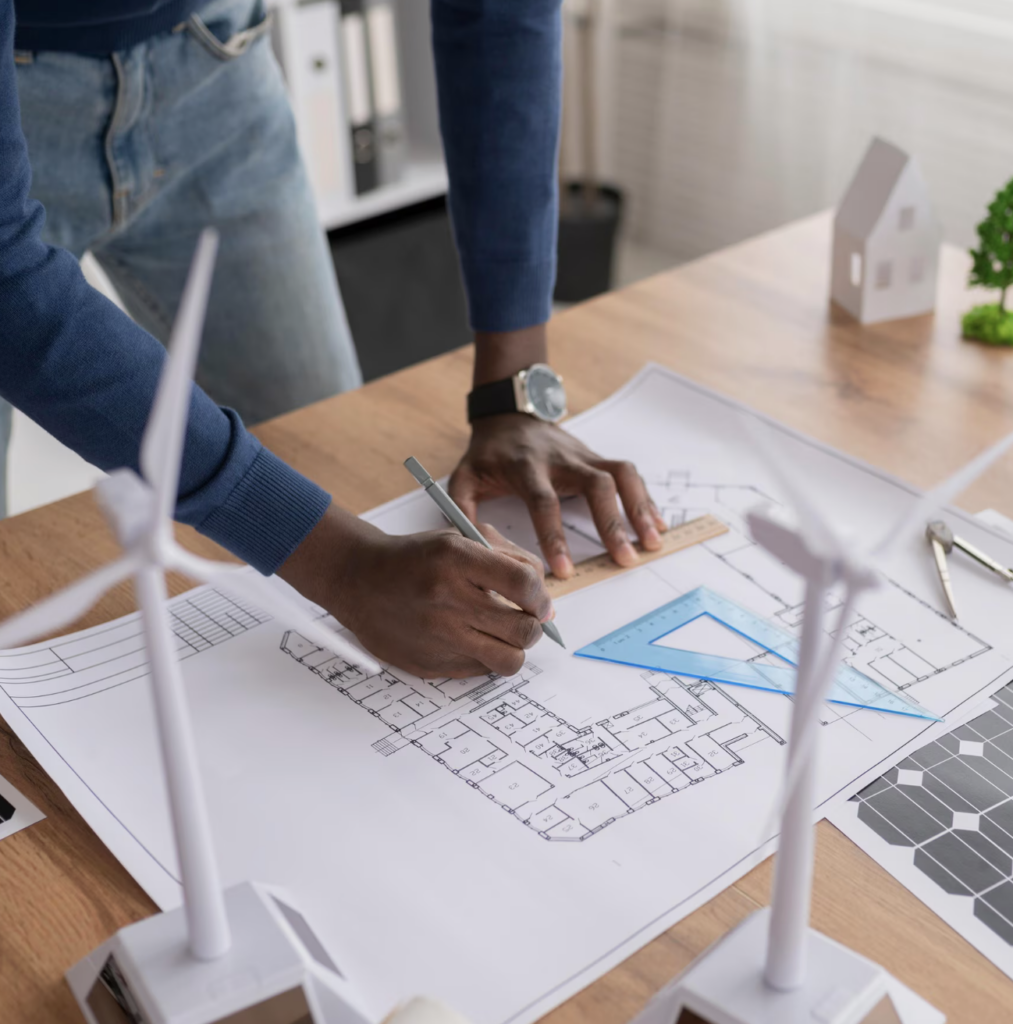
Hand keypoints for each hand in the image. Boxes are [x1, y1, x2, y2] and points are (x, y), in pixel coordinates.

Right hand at [278, 505, 552, 677]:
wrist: (358, 579)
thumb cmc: (415, 558)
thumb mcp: (459, 539)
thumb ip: (507, 560)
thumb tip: (545, 603)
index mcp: (455, 558)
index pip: (524, 583)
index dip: (541, 595)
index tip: (539, 600)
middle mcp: (446, 597)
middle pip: (523, 628)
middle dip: (534, 626)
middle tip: (526, 620)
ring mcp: (437, 635)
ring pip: (508, 661)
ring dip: (516, 649)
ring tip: (506, 636)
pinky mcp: (429, 663)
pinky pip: (481, 672)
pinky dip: (486, 658)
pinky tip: (473, 641)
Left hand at [449, 413, 666, 578]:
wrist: (510, 414)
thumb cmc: (488, 453)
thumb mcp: (464, 477)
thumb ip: (462, 510)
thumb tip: (470, 548)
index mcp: (526, 467)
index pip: (544, 502)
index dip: (554, 536)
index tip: (564, 571)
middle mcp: (561, 459)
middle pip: (595, 485)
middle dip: (612, 523)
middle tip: (626, 559)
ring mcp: (583, 455)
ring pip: (621, 475)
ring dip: (639, 508)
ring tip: (653, 542)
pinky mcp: (596, 457)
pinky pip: (628, 475)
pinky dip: (644, 499)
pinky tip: (657, 524)